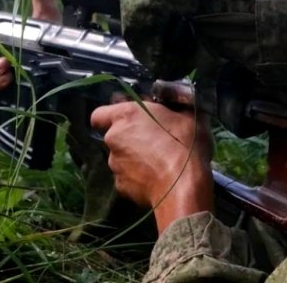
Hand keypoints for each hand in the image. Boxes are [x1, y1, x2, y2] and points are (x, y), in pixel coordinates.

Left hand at [90, 100, 213, 233]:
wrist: (183, 186)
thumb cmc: (185, 144)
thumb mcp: (187, 115)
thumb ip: (171, 105)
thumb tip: (171, 100)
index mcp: (125, 115)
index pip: (99, 114)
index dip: (110, 117)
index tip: (127, 120)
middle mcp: (113, 138)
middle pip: (113, 136)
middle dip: (128, 138)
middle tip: (151, 141)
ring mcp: (114, 164)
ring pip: (120, 158)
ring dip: (133, 158)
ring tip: (156, 163)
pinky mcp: (120, 186)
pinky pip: (127, 178)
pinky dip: (137, 178)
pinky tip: (155, 179)